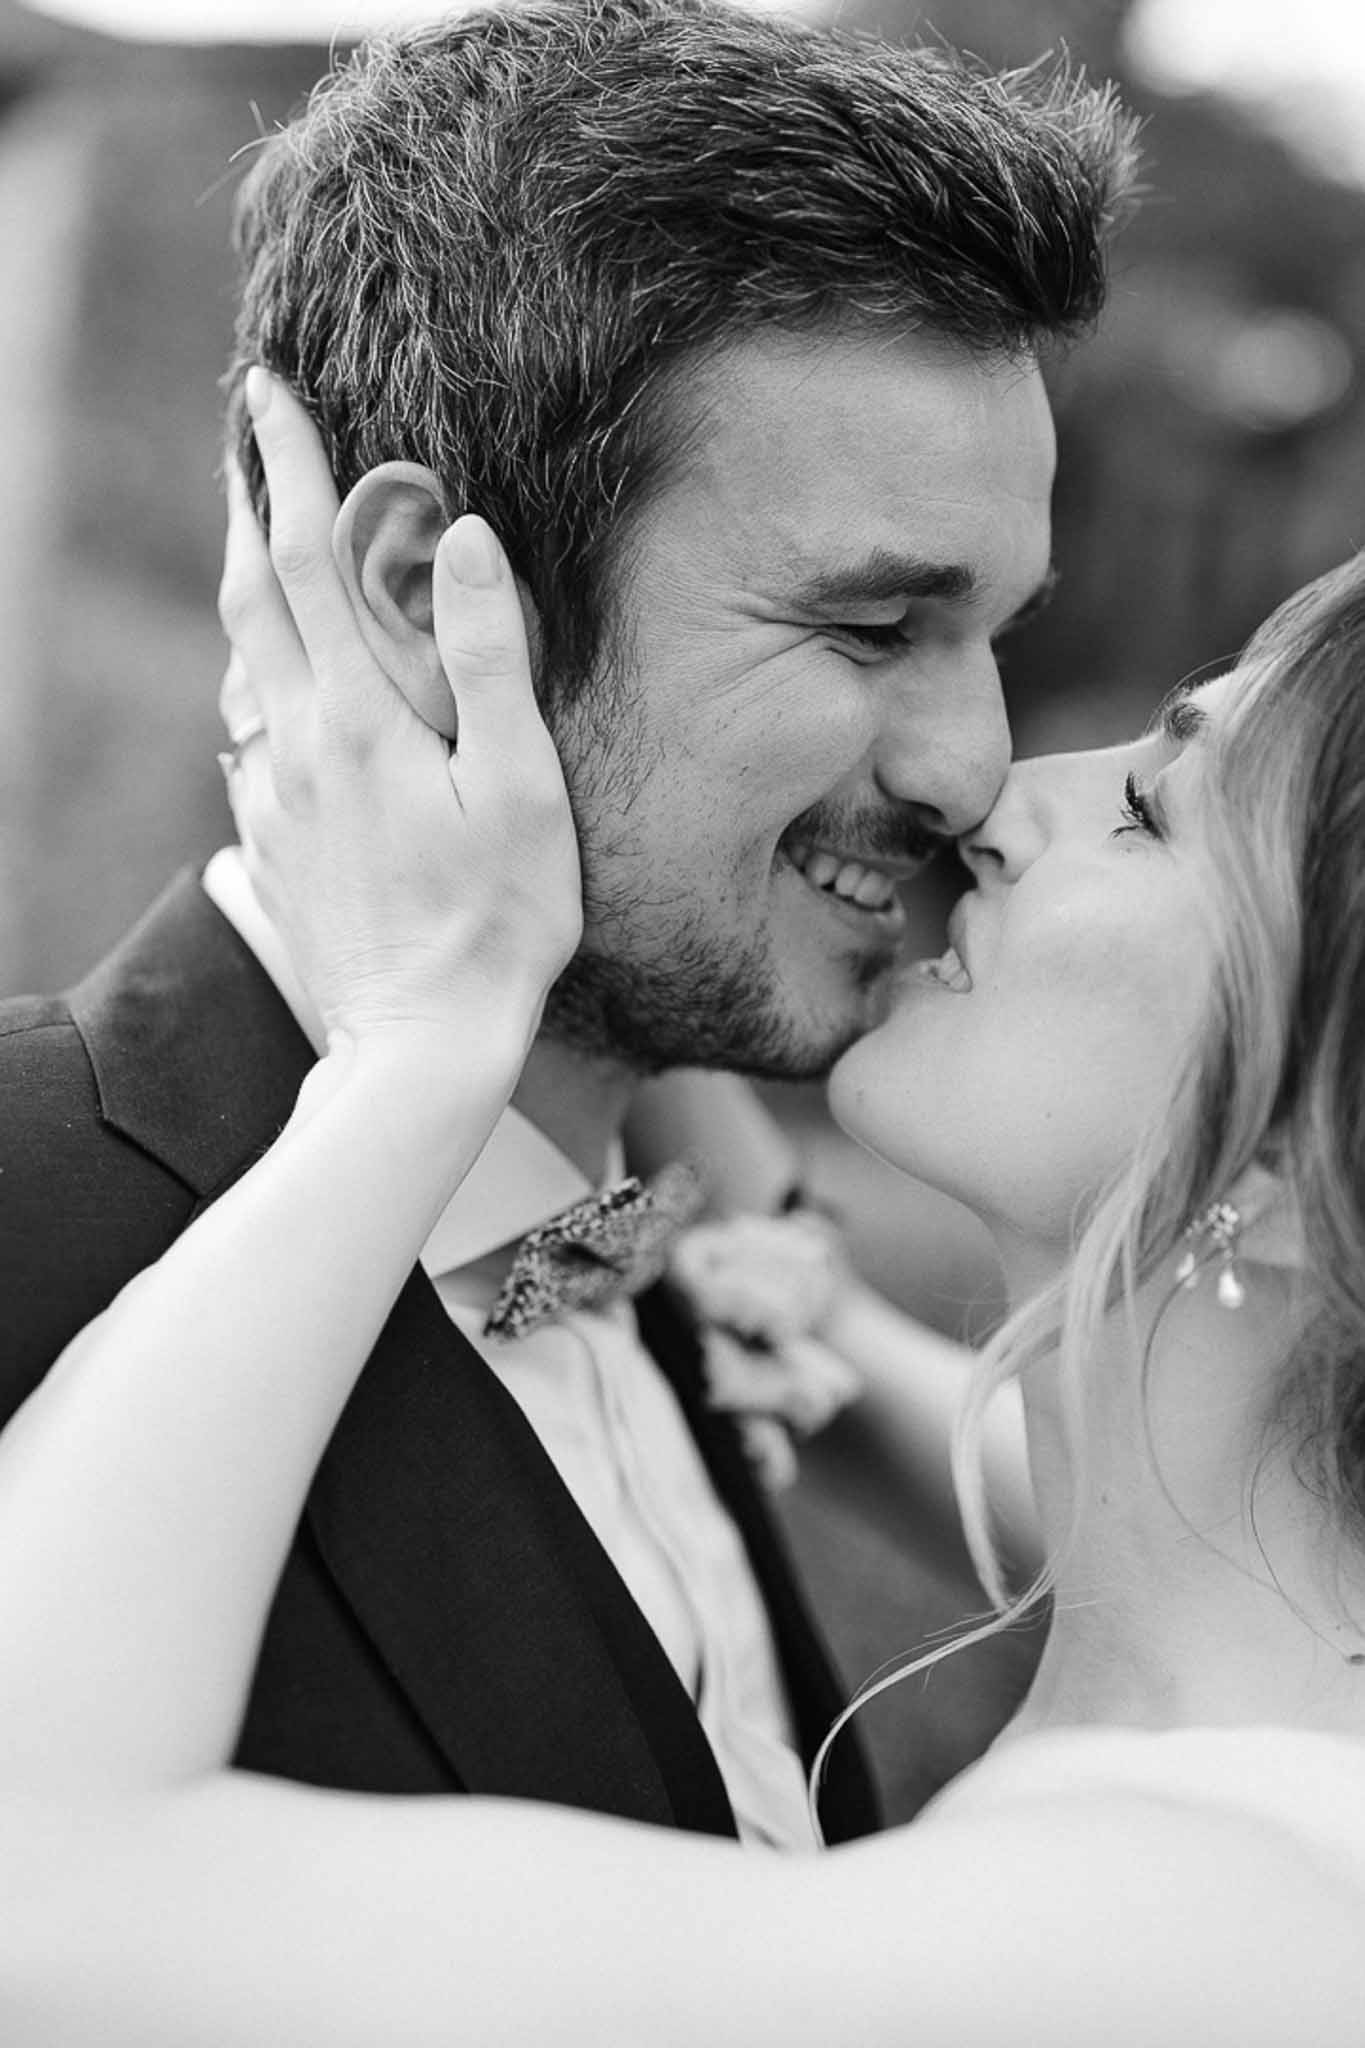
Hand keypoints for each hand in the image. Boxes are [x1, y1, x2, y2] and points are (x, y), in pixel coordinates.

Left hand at [218, 370, 581, 1060]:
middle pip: (248, 598)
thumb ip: (486, 658)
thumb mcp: (518, 788)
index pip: (301, 561)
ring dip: (247, 584)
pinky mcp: (276, 842)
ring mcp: (274, 797)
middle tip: (245, 433)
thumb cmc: (493, 922)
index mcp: (357, 719)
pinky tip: (282, 675)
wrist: (417, 1045)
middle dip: (244, 503)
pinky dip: (263, 671)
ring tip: (260, 533)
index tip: (270, 392)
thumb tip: (463, 537)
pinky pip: (256, 730)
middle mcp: (296, 745)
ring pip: (245, 664)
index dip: (285, 469)